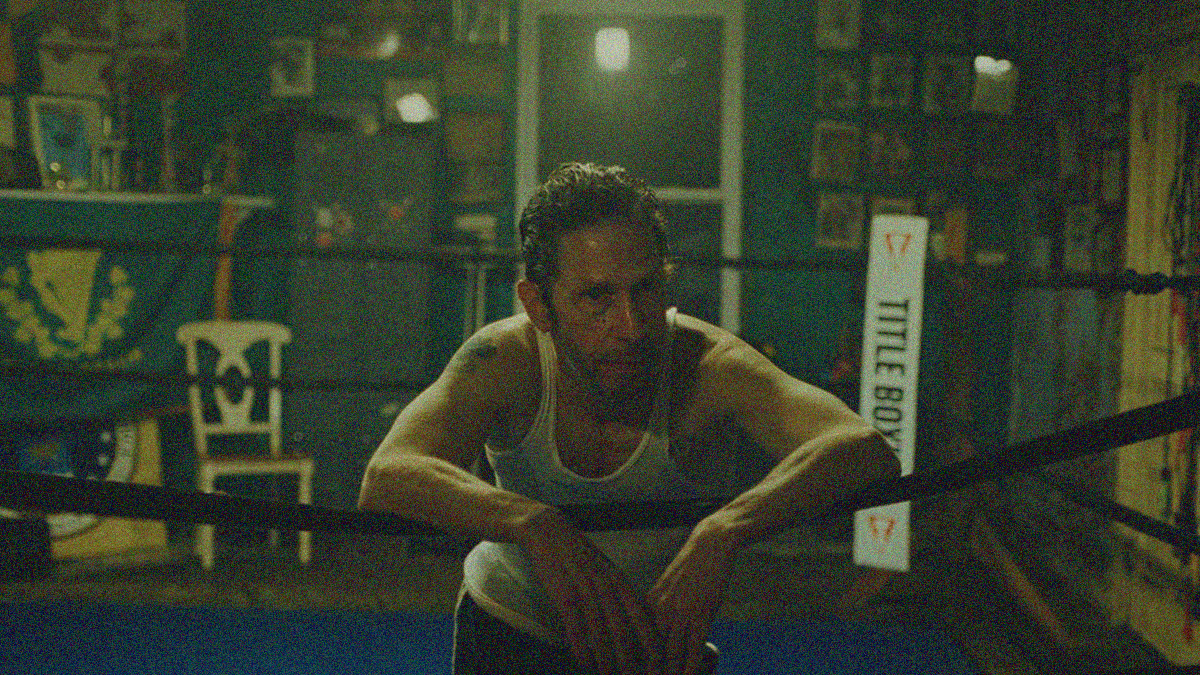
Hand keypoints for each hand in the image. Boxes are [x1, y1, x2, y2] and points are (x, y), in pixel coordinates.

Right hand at [519, 507, 663, 674]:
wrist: (550, 532)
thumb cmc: (578, 552)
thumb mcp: (605, 567)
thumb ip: (618, 591)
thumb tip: (633, 614)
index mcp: (618, 580)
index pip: (641, 616)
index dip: (650, 640)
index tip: (658, 660)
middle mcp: (606, 588)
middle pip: (623, 631)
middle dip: (631, 659)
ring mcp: (585, 592)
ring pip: (600, 634)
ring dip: (606, 660)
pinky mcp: (564, 596)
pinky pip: (576, 629)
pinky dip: (581, 650)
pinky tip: (585, 665)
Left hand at [648, 518, 739, 674]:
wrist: (710, 544)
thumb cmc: (691, 566)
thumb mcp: (668, 586)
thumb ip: (660, 609)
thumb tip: (658, 631)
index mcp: (648, 603)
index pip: (636, 639)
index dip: (635, 660)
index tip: (632, 672)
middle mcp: (660, 609)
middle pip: (651, 650)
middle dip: (650, 671)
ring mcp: (680, 612)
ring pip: (672, 652)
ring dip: (671, 672)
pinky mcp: (701, 613)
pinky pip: (694, 646)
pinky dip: (691, 666)